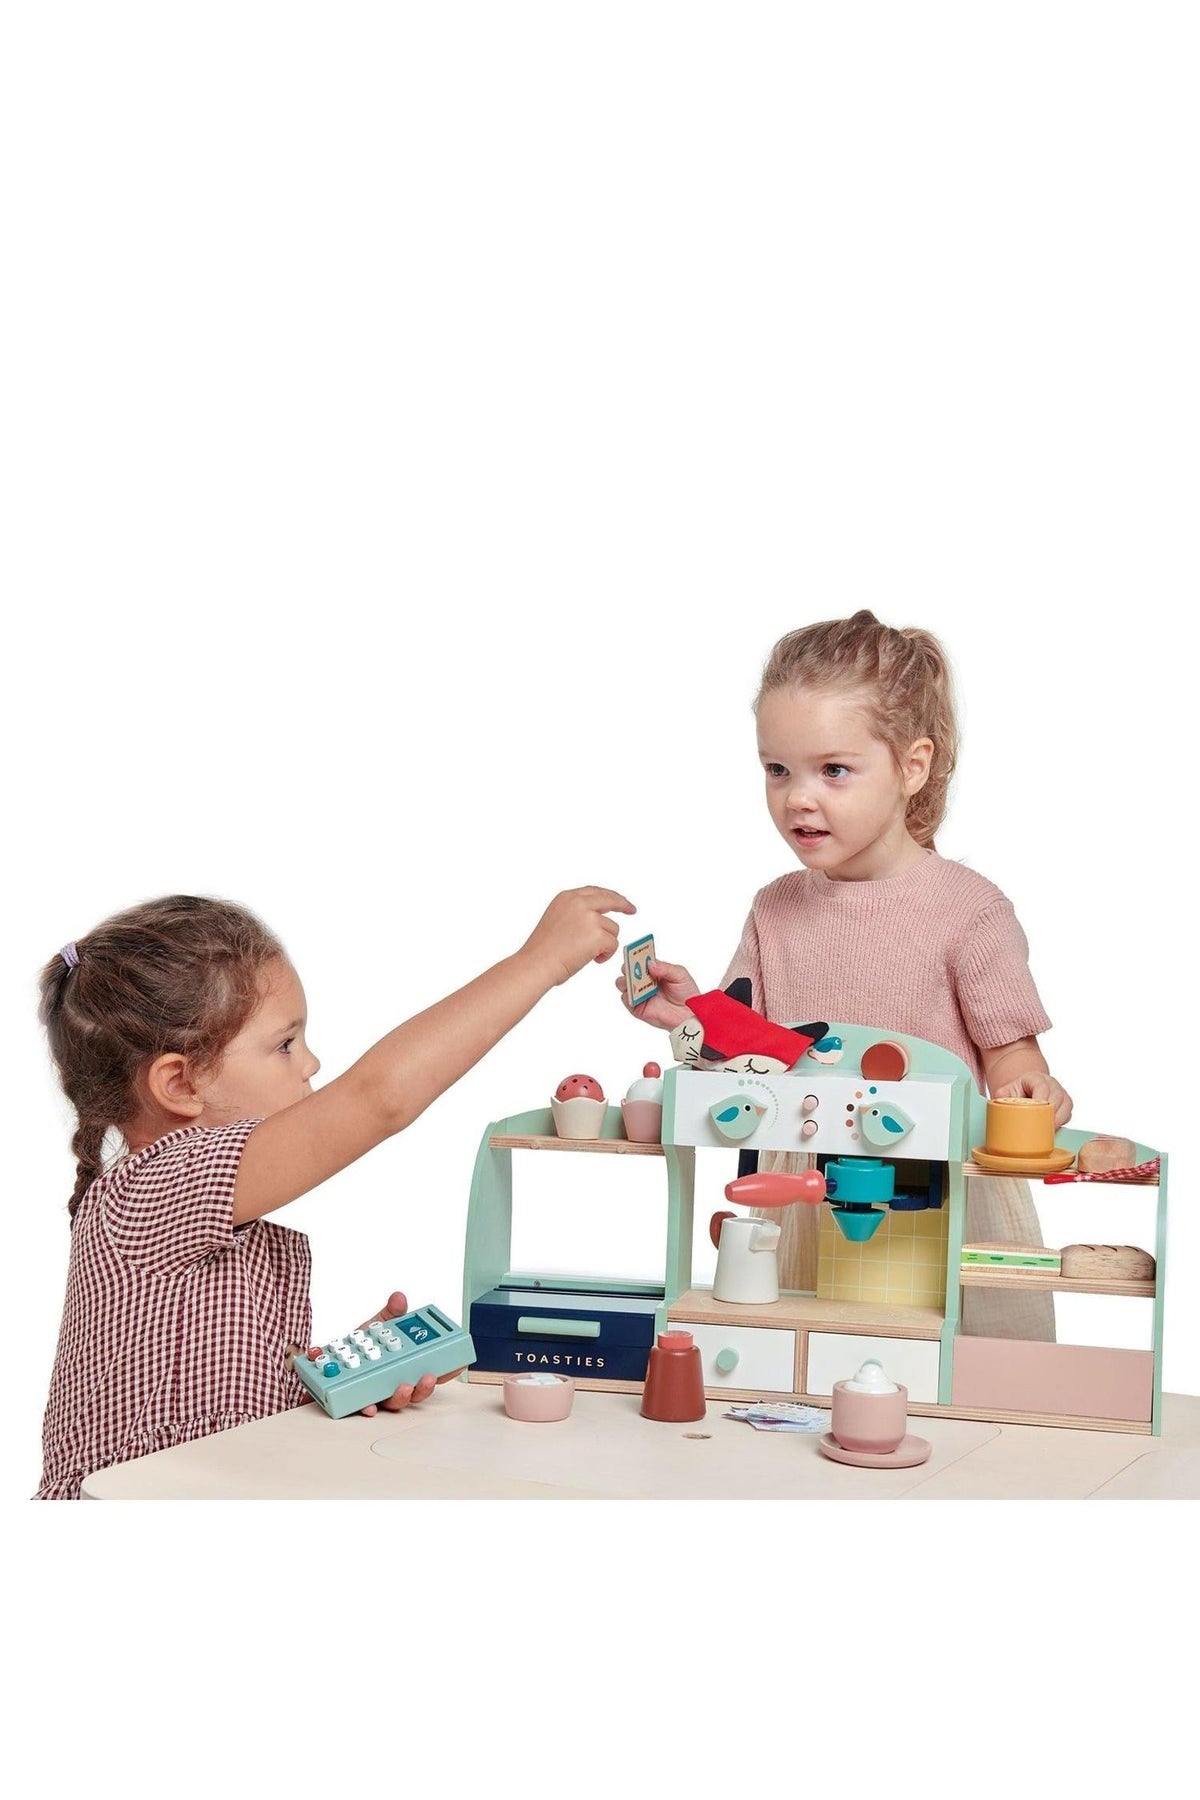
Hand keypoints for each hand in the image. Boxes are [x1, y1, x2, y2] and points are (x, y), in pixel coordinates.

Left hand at [297, 1291, 463, 1417]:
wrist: (323, 1362)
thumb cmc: (355, 1348)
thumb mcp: (373, 1327)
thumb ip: (389, 1315)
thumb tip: (399, 1298)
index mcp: (401, 1364)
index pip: (428, 1368)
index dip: (445, 1369)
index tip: (457, 1365)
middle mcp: (392, 1382)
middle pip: (415, 1390)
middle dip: (424, 1387)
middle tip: (427, 1377)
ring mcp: (377, 1395)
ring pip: (395, 1403)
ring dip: (402, 1397)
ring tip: (402, 1387)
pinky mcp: (357, 1402)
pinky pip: (365, 1408)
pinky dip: (368, 1407)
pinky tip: (369, 1404)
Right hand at [520, 886, 636, 986]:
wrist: (536, 964)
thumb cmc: (542, 950)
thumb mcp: (555, 919)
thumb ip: (574, 913)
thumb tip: (596, 918)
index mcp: (567, 897)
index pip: (594, 892)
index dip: (609, 896)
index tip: (618, 900)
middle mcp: (579, 903)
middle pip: (611, 899)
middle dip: (623, 904)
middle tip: (631, 910)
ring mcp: (590, 918)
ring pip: (613, 929)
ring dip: (605, 943)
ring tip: (588, 954)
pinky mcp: (598, 934)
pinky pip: (613, 944)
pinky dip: (606, 954)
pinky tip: (592, 960)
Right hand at [616, 956, 701, 1031]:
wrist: (689, 1013)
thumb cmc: (686, 993)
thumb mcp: (679, 974)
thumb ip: (665, 968)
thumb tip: (650, 963)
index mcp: (654, 970)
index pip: (640, 959)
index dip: (636, 954)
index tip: (633, 950)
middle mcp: (644, 981)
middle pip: (629, 970)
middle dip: (628, 966)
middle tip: (631, 965)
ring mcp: (639, 994)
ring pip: (623, 983)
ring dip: (626, 980)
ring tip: (633, 979)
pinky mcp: (637, 1008)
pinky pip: (626, 1000)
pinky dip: (627, 995)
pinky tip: (635, 992)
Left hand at [992, 1071, 1073, 1127]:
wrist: (1025, 1090)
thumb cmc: (1017, 1091)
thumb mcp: (1007, 1090)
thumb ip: (1002, 1095)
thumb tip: (1001, 1103)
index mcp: (1036, 1078)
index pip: (1042, 1087)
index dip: (1041, 1099)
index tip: (1037, 1110)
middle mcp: (1051, 1084)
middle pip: (1058, 1096)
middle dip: (1053, 1111)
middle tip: (1045, 1125)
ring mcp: (1060, 1093)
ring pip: (1067, 1104)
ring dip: (1060, 1118)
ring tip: (1051, 1130)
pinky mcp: (1065, 1104)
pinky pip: (1068, 1112)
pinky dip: (1063, 1122)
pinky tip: (1054, 1130)